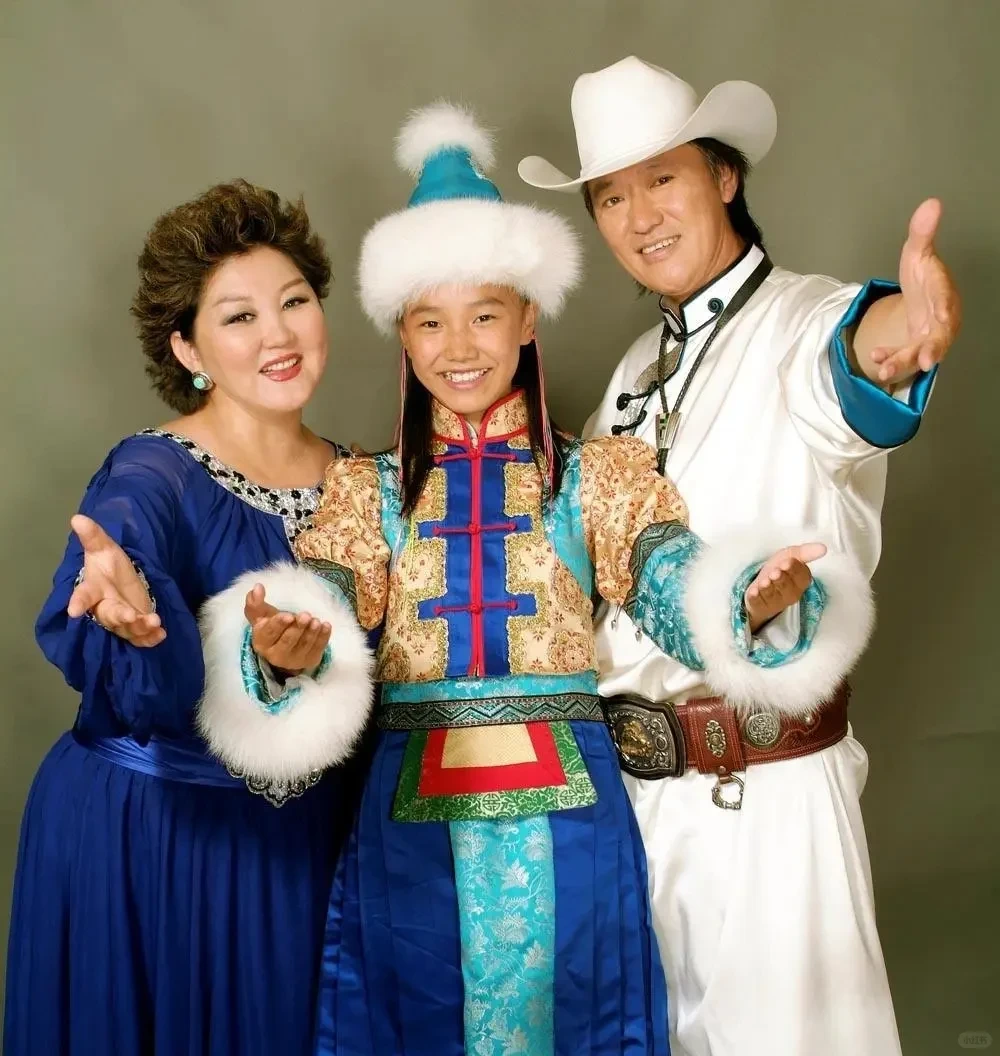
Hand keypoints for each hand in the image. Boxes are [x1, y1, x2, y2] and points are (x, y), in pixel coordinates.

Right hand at [66, 515, 163, 645]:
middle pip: (109, 616)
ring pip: (128, 629)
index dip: (78, 603)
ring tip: (154, 621)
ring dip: (140, 627)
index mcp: (94, 590)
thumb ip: (93, 536)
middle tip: (130, 615)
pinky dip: (151, 638)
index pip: (83, 596)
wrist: (123, 584)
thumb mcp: (104, 549)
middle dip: (120, 616)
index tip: (73, 611)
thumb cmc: (110, 568)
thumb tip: (78, 518)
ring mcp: (121, 621)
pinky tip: (161, 635)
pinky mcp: (136, 629)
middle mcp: (105, 608)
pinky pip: (141, 638)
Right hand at [244, 584, 331, 676]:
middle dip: (297, 628)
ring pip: (304, 645)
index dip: (278, 624)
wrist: (287, 646)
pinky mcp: (310, 661)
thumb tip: (257, 587)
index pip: (269, 633)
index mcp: (262, 642)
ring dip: (311, 632)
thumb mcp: (262, 616)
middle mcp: (276, 655)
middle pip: (288, 641)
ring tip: (316, 621)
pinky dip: (322, 637)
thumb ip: (256, 603)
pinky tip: (326, 626)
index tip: (288, 616)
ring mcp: (294, 660)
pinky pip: (318, 649)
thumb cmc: (273, 627)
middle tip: (305, 615)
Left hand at [744, 543, 826, 632]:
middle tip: (775, 572)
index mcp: (801, 581)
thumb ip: (806, 552)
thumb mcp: (791, 556)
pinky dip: (756, 598)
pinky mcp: (761, 606)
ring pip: (774, 596)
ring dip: (769, 588)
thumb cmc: (780, 569)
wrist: (762, 584)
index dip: (794, 570)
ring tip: (764, 582)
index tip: (786, 562)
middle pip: (787, 587)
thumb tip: (824, 548)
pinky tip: (753, 592)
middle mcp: (791, 594)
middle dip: (781, 579)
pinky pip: (760, 603)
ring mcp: (776, 602)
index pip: (801, 577)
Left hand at [869, 198, 961, 383]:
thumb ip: (922, 233)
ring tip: (884, 369)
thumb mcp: (917, 254)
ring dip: (903, 362)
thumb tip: (931, 203)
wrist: (919, 302)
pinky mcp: (915, 350)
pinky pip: (904, 359)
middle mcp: (941, 320)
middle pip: (940, 336)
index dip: (945, 306)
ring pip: (920, 353)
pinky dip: (890, 360)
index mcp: (943, 293)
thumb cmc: (923, 279)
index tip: (943, 314)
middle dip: (933, 348)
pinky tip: (875, 358)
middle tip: (927, 360)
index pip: (946, 298)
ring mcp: (928, 338)